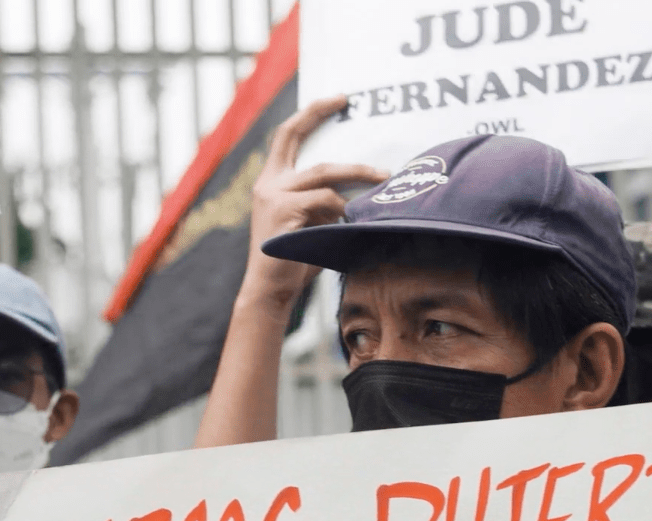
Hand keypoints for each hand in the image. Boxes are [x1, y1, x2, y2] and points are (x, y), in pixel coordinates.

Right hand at [244, 94, 388, 313]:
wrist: (270, 291)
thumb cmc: (294, 261)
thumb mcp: (309, 222)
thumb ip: (323, 202)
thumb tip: (360, 190)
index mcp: (271, 182)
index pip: (286, 135)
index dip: (309, 113)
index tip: (335, 99)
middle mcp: (268, 183)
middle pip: (294, 135)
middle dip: (320, 113)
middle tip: (348, 100)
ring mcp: (273, 195)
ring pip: (322, 172)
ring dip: (357, 173)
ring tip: (384, 176)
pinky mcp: (283, 210)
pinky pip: (325, 200)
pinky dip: (345, 208)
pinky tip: (355, 220)